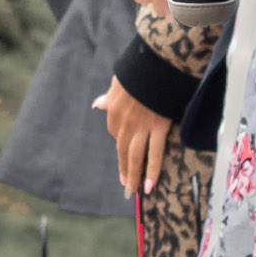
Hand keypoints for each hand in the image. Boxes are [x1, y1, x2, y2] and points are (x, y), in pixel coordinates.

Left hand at [93, 76, 174, 197]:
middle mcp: (125, 122)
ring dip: (133, 175)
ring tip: (133, 191)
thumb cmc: (139, 71)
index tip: (126, 152)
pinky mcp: (159, 128)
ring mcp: (141, 127)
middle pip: (123, 150)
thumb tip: (97, 105)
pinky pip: (155, 153)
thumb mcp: (118, 83)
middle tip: (125, 185)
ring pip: (135, 156)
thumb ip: (109, 98)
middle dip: (124, 168)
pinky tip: (149, 185)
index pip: (115, 133)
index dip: (121, 142)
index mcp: (114, 110)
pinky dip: (151, 171)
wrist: (156, 65)